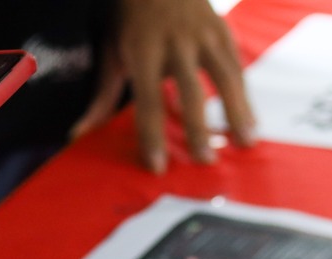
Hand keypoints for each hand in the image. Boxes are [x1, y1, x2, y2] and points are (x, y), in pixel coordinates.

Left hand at [69, 0, 255, 172]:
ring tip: (246, 145)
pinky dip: (246, 96)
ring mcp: (203, 34)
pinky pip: (237, 67)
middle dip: (198, 128)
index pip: (147, 100)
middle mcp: (176, 41)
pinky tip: (251, 123)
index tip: (157, 166)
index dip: (151, 135)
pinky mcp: (223, 31)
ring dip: (237, 112)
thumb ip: (103, 96)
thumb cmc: (131, 18)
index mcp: (144, 49)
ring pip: (224, 76)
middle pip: (190, 90)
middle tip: (205, 162)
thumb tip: (79, 134)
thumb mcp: (112, 50)